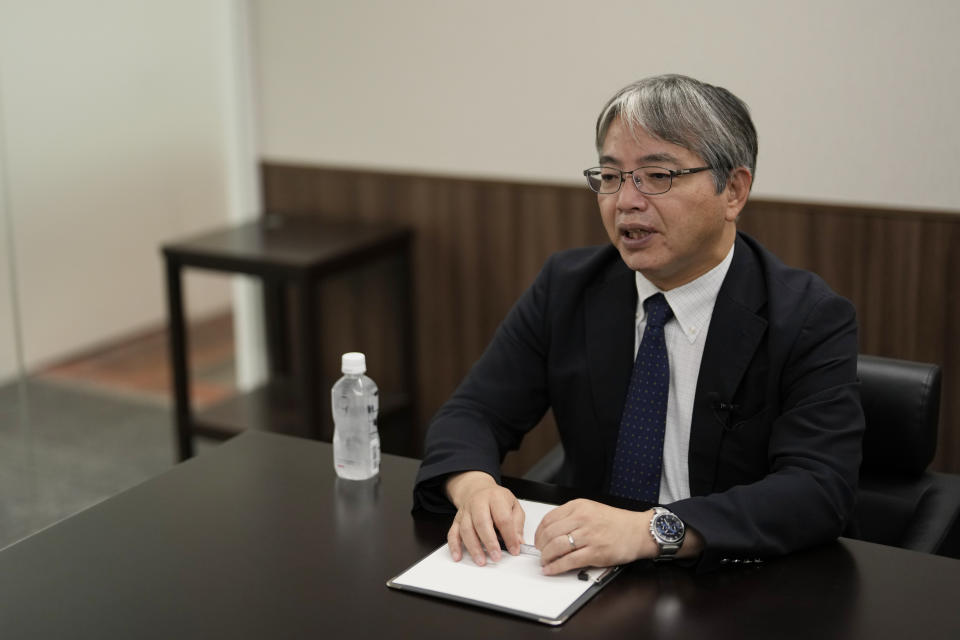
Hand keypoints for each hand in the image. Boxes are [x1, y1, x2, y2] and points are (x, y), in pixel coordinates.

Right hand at [445, 471, 525, 565]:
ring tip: (481, 560)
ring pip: (466, 529)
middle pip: (482, 522)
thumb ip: (517, 524)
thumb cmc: (497, 499)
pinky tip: (458, 556)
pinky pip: (452, 533)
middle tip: (496, 556)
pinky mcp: (457, 520)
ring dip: (473, 547)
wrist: (478, 489)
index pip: (503, 518)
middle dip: (489, 542)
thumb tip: (518, 542)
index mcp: (495, 498)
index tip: (514, 549)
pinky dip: (454, 546)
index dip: (509, 536)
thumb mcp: (513, 505)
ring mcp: (466, 511)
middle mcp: (478, 503)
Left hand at [534, 499, 656, 574]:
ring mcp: (589, 536)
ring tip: (545, 562)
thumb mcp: (591, 509)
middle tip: (540, 553)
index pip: (549, 519)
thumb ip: (571, 517)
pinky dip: (556, 567)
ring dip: (546, 557)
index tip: (537, 540)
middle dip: (540, 546)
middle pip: (549, 533)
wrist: (638, 531)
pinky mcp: (595, 553)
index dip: (538, 532)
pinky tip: (551, 569)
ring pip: (556, 547)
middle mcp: (582, 519)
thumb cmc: (616, 522)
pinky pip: (569, 561)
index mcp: (579, 506)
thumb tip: (551, 531)